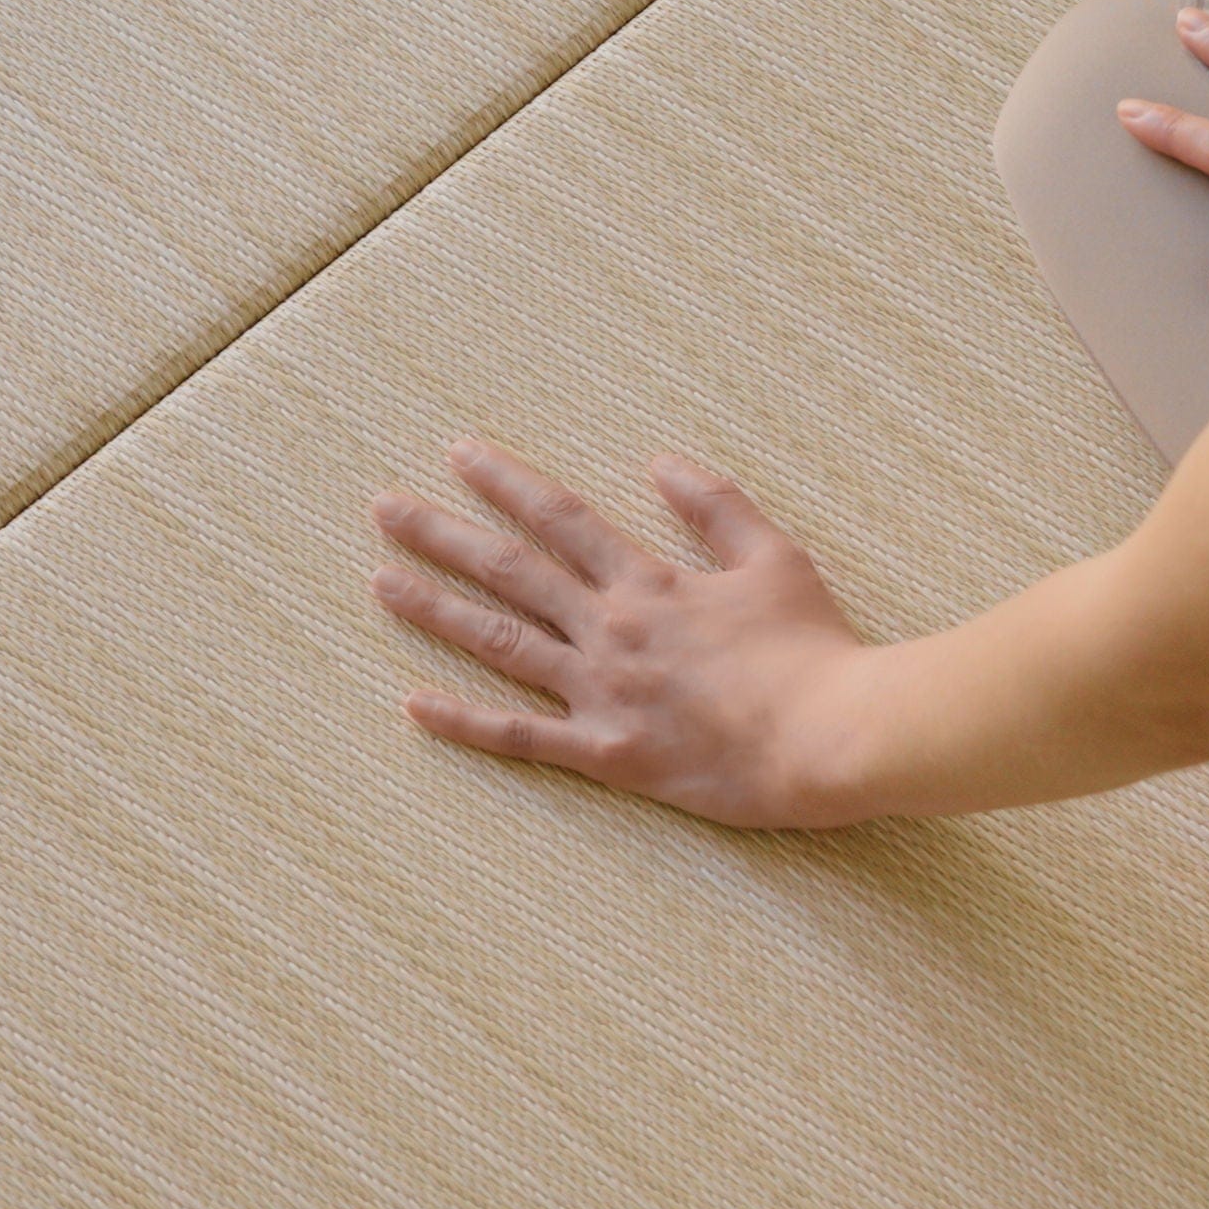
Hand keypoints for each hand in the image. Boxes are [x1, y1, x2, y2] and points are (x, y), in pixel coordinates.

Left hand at [368, 439, 867, 827]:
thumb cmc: (811, 648)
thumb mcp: (773, 557)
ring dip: (435, 611)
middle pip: (509, 571)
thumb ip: (715, 506)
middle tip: (383, 508)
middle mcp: (610, 630)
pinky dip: (463, 722)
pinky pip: (520, 738)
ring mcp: (601, 694)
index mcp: (648, 580)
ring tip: (380, 583)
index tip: (458, 454)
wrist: (829, 737)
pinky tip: (413, 704)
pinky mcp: (607, 754)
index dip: (505, 481)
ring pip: (500, 644)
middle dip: (442, 534)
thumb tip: (659, 460)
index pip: (559, 516)